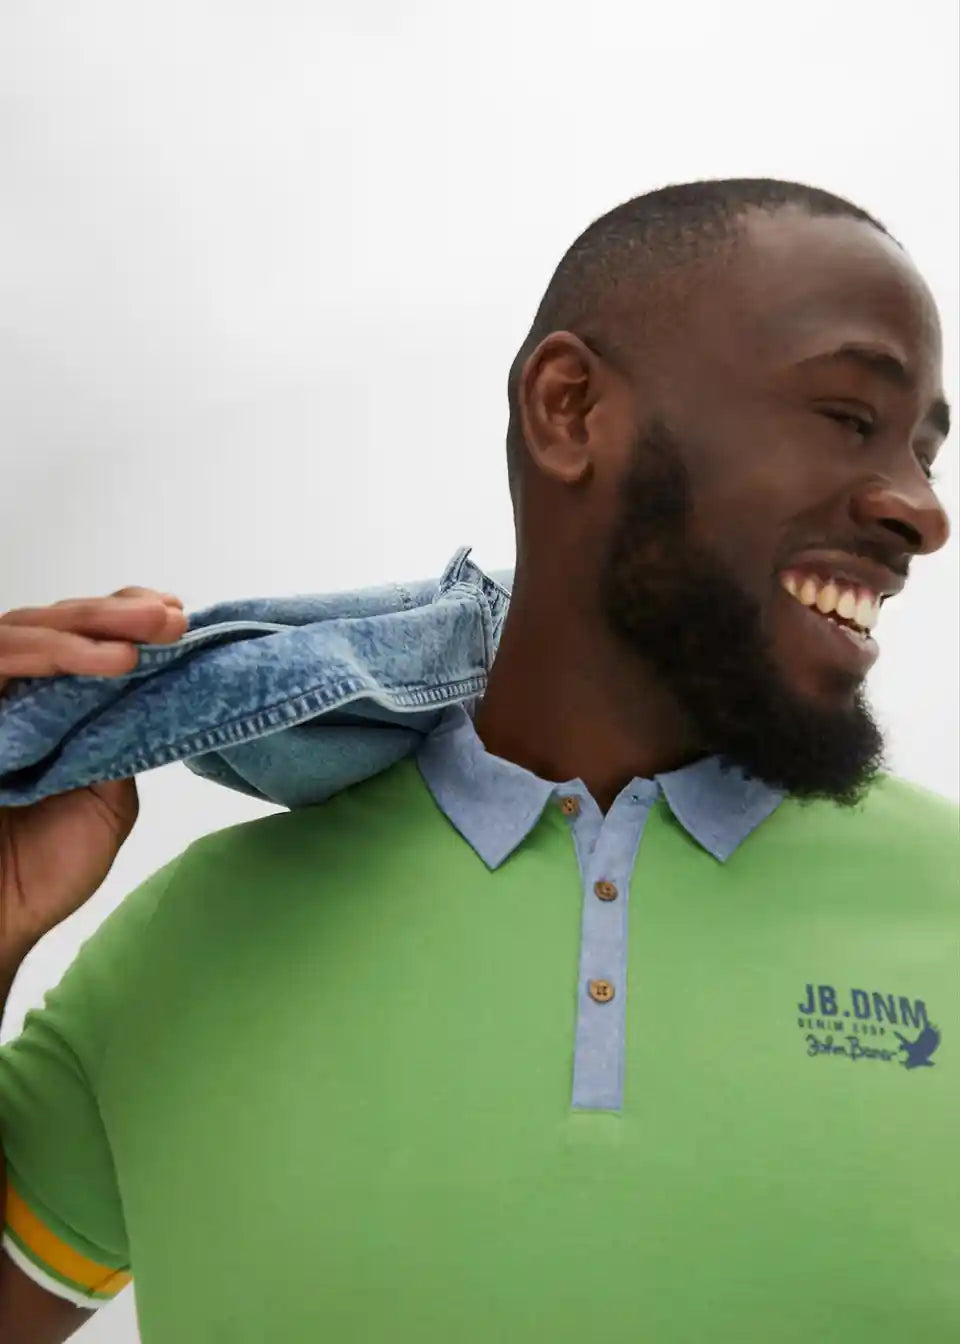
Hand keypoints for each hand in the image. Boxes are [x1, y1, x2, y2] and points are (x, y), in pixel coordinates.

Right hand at [0, 588, 187, 956]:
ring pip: (23, 633)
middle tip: (170, 618)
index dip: (121, 616)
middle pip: (52, 625)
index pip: (76, 639)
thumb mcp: (105, 799)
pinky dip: (53, 654)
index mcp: (45, 709)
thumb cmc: (40, 871)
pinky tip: (107, 662)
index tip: (175, 614)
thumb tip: (158, 687)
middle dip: (115, 614)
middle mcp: (9, 696)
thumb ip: (121, 740)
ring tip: (145, 639)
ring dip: (91, 628)